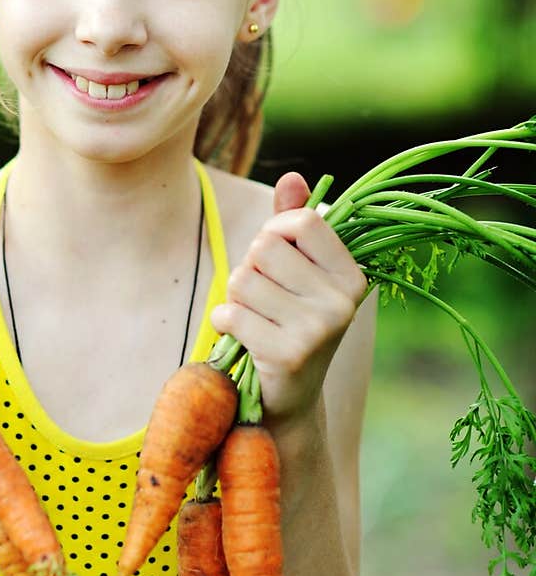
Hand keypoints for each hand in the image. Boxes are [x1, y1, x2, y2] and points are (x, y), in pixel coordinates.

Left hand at [209, 173, 368, 425]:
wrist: (286, 399)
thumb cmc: (286, 322)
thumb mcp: (295, 271)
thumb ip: (293, 224)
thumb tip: (293, 176)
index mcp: (352, 275)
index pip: (302, 220)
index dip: (274, 231)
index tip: (275, 257)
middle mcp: (343, 301)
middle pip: (266, 247)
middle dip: (250, 268)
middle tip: (262, 298)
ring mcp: (319, 329)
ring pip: (243, 279)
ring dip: (235, 299)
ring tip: (254, 319)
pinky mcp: (289, 354)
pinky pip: (232, 314)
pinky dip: (224, 323)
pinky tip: (240, 339)